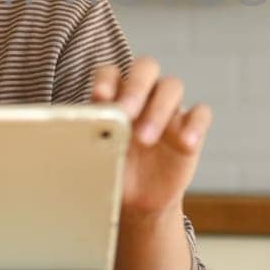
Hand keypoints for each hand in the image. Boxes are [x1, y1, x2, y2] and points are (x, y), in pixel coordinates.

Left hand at [90, 56, 212, 217]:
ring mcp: (169, 108)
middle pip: (145, 68)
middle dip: (135, 87)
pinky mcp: (191, 127)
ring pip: (171, 86)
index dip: (106, 80)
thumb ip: (87, 142)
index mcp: (114, 94)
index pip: (111, 72)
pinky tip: (185, 144)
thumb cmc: (112, 170)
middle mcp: (143, 93)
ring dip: (158, 110)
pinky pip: (201, 114)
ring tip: (145, 140)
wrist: (138, 201)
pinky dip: (195, 125)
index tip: (99, 97)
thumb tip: (68, 138)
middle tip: (126, 112)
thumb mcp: (96, 158)